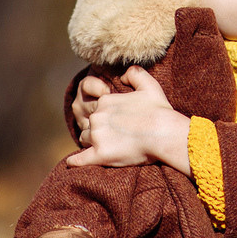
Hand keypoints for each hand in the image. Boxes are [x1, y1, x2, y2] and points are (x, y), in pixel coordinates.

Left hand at [67, 67, 192, 171]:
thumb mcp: (149, 85)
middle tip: (116, 137)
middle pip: (89, 124)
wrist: (164, 132)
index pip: (97, 110)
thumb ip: (135, 74)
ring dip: (92, 143)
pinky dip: (75, 161)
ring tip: (107, 148)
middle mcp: (97, 116)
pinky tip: (72, 163)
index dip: (107, 118)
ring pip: (85, 139)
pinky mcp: (99, 154)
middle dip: (99, 130)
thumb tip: (122, 76)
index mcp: (105, 101)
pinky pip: (79, 159)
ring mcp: (97, 135)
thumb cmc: (159, 110)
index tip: (120, 124)